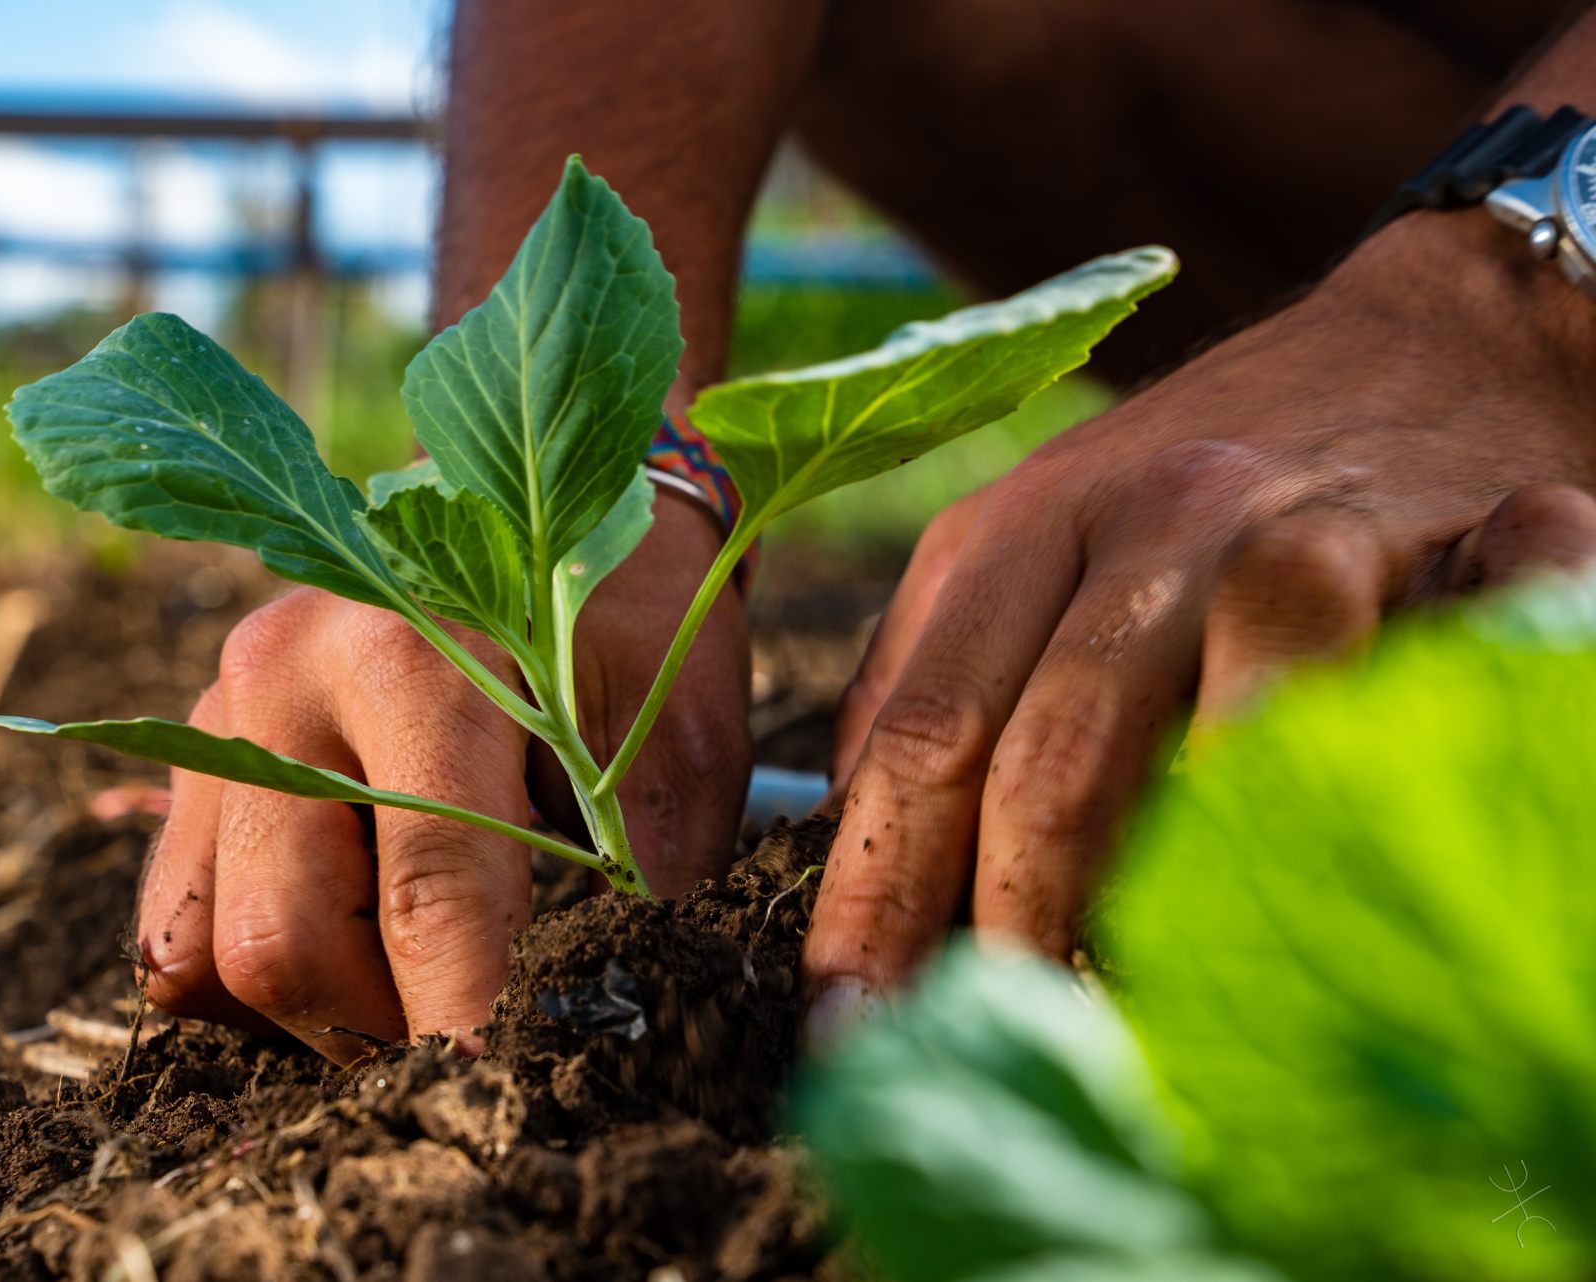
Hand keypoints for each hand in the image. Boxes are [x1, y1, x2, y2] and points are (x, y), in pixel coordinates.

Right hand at [138, 493, 750, 1059]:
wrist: (550, 496)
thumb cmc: (632, 615)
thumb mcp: (678, 730)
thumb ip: (653, 874)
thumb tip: (627, 1020)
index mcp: (411, 658)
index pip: (426, 889)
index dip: (465, 1017)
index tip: (501, 1101)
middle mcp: (282, 681)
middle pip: (284, 943)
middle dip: (381, 1033)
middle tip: (473, 1039)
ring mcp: (219, 717)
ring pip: (204, 950)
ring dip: (309, 1014)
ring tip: (412, 990)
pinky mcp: (196, 754)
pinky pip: (174, 924)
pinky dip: (248, 976)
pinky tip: (349, 951)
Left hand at [806, 210, 1595, 1029]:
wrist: (1421, 346)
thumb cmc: (1195, 490)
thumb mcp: (1032, 548)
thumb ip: (934, 672)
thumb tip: (844, 832)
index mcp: (1009, 533)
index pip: (918, 737)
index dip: (876, 894)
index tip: (847, 1022)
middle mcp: (1136, 523)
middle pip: (1046, 762)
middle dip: (1010, 932)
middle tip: (991, 1047)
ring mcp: (1283, 540)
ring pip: (1205, 761)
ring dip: (1164, 908)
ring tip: (1129, 1014)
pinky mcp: (1419, 562)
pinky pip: (1357, 729)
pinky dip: (1307, 840)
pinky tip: (1279, 910)